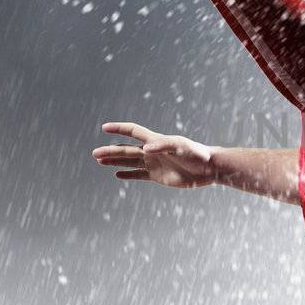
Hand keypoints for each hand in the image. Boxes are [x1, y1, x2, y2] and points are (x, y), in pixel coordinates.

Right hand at [93, 122, 218, 189]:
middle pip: (127, 150)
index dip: (119, 128)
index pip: (133, 131)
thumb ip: (164, 145)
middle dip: (110, 151)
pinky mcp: (158, 177)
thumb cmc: (197, 154)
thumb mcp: (181, 147)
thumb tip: (145, 148)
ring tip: (100, 161)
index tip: (104, 127)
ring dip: (115, 161)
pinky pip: (139, 175)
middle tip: (94, 154)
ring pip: (130, 162)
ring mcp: (154, 164)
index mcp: (156, 140)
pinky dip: (128, 175)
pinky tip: (117, 175)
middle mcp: (152, 151)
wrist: (209, 168)